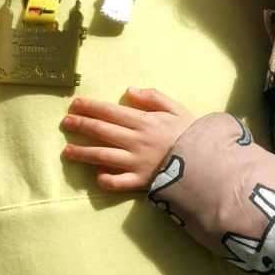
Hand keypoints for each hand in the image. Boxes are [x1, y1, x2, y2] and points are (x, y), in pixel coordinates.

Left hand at [61, 88, 194, 190]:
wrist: (209, 162)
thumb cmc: (192, 133)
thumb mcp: (176, 108)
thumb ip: (153, 97)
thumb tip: (129, 91)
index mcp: (144, 122)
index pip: (111, 112)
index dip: (91, 107)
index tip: (75, 104)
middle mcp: (136, 141)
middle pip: (102, 132)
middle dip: (81, 126)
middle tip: (65, 123)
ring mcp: (137, 162)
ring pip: (104, 156)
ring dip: (84, 153)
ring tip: (67, 151)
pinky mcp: (141, 181)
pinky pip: (120, 182)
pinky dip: (107, 180)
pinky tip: (96, 177)